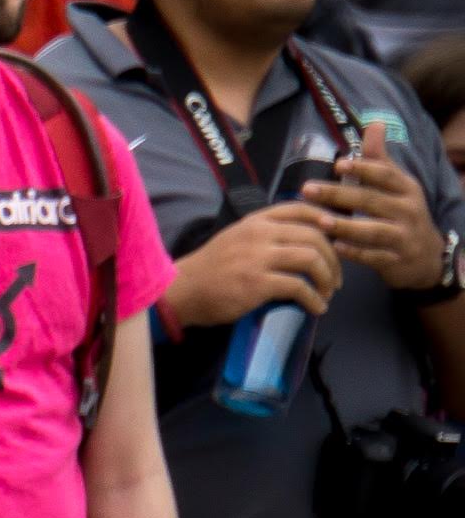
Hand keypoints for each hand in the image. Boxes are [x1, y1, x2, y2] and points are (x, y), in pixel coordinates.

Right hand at [164, 203, 340, 326]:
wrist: (182, 291)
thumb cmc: (211, 269)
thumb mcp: (235, 239)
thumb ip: (264, 235)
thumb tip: (301, 243)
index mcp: (255, 222)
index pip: (300, 209)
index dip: (324, 219)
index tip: (335, 236)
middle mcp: (258, 234)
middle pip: (314, 236)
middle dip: (333, 258)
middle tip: (335, 277)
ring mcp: (258, 258)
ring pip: (311, 259)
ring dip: (327, 279)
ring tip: (326, 293)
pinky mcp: (257, 283)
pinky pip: (299, 288)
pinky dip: (314, 300)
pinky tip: (316, 308)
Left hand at [302, 121, 449, 288]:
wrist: (426, 255)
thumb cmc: (401, 212)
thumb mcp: (396, 184)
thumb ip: (380, 158)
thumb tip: (375, 123)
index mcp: (405, 188)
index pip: (384, 175)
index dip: (363, 169)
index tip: (337, 164)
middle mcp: (407, 210)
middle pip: (371, 201)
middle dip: (338, 195)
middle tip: (307, 189)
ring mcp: (403, 237)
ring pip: (373, 231)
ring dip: (345, 226)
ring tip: (319, 221)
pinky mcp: (396, 260)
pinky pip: (374, 257)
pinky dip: (355, 253)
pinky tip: (334, 248)